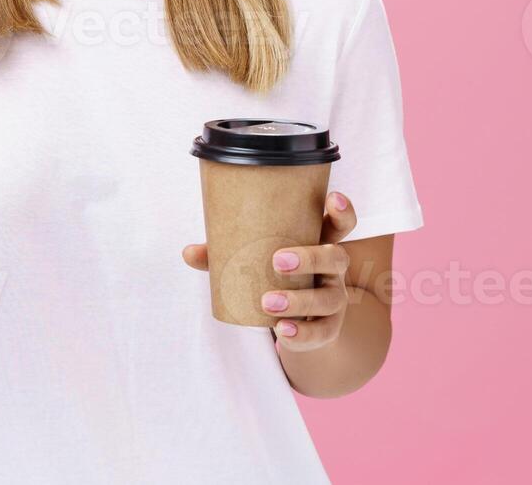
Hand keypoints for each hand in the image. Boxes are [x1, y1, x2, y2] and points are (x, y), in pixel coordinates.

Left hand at [181, 191, 357, 351]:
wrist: (292, 321)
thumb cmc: (271, 277)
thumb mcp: (252, 261)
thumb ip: (223, 254)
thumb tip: (189, 252)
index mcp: (317, 243)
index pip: (340, 224)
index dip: (342, 211)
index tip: (333, 198)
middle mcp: (332, 270)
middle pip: (336, 258)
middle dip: (310, 257)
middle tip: (277, 261)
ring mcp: (333, 298)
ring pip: (329, 298)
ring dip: (299, 300)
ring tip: (267, 302)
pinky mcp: (328, 327)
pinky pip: (321, 331)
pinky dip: (301, 333)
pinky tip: (282, 330)